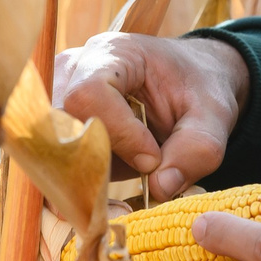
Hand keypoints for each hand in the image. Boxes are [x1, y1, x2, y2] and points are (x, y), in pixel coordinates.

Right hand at [54, 32, 249, 201]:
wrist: (188, 82)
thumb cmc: (198, 90)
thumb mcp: (215, 115)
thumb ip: (197, 149)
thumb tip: (160, 188)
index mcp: (113, 53)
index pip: (89, 94)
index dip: (118, 134)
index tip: (152, 159)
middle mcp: (72, 70)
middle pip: (57, 126)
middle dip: (92, 170)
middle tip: (127, 201)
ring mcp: (55, 97)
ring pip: (45, 151)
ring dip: (78, 185)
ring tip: (114, 208)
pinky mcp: (52, 128)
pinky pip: (47, 166)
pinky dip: (70, 193)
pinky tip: (99, 207)